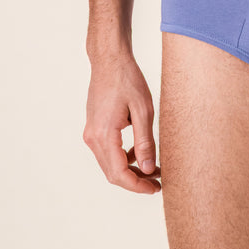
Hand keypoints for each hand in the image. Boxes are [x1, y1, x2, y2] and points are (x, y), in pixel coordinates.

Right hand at [83, 52, 161, 193]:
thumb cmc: (127, 79)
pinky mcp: (94, 127)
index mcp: (104, 135)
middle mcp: (93, 138)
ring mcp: (91, 133)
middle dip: (135, 181)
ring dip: (130, 169)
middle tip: (157, 182)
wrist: (109, 59)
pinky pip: (107, 151)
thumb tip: (148, 170)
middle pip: (112, 173)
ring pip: (109, 163)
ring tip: (153, 168)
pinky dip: (123, 157)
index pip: (119, 174)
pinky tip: (140, 151)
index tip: (155, 188)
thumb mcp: (143, 110)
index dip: (137, 186)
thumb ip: (145, 142)